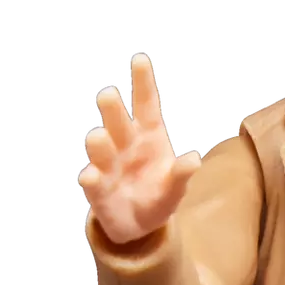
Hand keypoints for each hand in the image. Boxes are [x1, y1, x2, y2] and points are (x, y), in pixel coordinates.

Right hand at [75, 52, 203, 246]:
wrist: (139, 226)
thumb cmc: (158, 195)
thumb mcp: (175, 189)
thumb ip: (181, 174)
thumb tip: (193, 160)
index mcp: (148, 135)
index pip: (145, 104)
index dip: (143, 82)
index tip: (140, 58)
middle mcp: (124, 143)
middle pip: (116, 119)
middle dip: (111, 107)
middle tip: (108, 94)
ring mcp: (107, 163)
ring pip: (98, 144)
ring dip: (98, 141)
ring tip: (99, 137)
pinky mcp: (96, 187)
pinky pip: (90, 179)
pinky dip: (90, 178)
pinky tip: (91, 177)